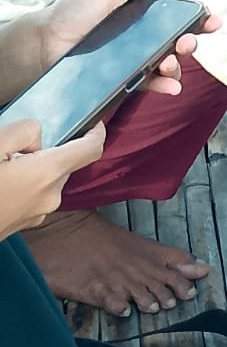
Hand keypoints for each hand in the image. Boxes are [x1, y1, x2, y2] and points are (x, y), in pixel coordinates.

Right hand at [0, 120, 106, 240]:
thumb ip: (22, 132)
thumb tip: (37, 139)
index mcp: (47, 173)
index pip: (91, 149)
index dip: (96, 132)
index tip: (94, 121)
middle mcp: (50, 196)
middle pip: (64, 164)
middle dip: (49, 150)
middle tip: (17, 144)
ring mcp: (36, 214)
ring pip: (46, 180)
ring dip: (33, 168)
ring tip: (4, 164)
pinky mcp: (21, 225)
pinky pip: (32, 195)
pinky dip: (23, 184)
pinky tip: (0, 182)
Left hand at [1, 0, 218, 102]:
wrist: (45, 43)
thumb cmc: (75, 10)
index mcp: (144, 10)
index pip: (179, 14)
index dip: (199, 18)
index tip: (213, 22)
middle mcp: (143, 34)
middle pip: (178, 40)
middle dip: (190, 42)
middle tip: (186, 43)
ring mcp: (135, 57)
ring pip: (169, 63)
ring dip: (178, 65)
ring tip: (169, 64)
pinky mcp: (125, 78)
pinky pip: (151, 83)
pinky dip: (165, 85)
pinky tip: (169, 86)